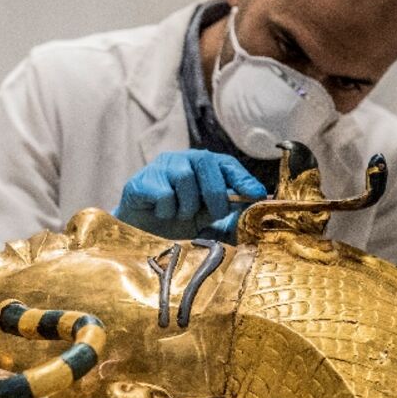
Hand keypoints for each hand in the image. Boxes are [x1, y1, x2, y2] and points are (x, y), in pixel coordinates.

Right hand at [111, 150, 266, 241]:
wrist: (137, 237)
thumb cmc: (174, 225)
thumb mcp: (206, 220)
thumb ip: (229, 212)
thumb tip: (259, 205)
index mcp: (199, 167)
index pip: (225, 163)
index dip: (242, 177)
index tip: (257, 195)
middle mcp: (179, 160)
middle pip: (205, 161)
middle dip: (215, 192)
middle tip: (215, 215)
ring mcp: (158, 168)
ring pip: (184, 177)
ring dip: (188, 205)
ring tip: (179, 216)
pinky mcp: (139, 182)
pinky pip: (164, 193)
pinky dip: (167, 211)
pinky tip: (160, 215)